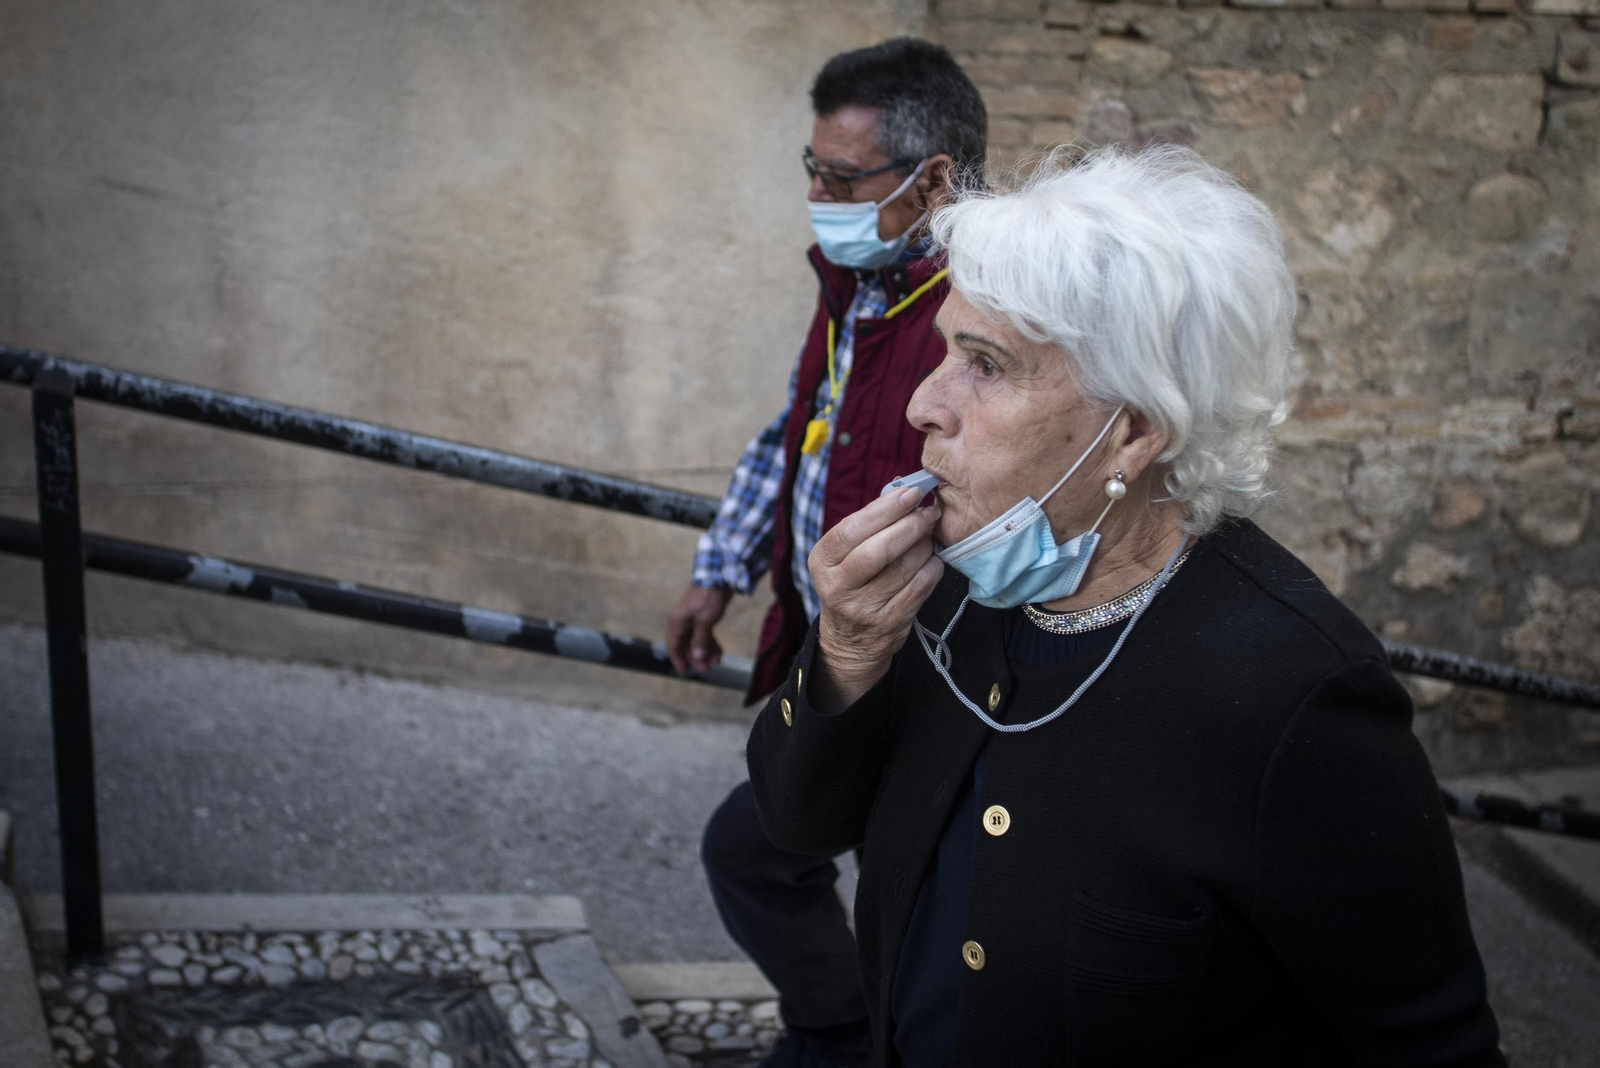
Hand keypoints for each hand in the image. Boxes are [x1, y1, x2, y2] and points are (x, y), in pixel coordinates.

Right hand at [666, 584, 733, 674]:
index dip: (678, 659)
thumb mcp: (705, 620)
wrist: (720, 576)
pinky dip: (711, 643)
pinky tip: (719, 652)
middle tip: (707, 669)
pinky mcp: (705, 617)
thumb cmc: (708, 597)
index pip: (673, 645)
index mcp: (678, 622)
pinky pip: (705, 634)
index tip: (685, 672)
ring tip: (717, 662)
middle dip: (697, 658)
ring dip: (706, 652)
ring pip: (697, 641)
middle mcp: (683, 622)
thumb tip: (697, 658)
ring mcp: (694, 619)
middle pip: (687, 645)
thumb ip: (700, 640)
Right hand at [808, 485, 943, 710]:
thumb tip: (904, 487)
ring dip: (925, 545)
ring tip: (929, 534)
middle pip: (878, 550)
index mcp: (822, 562)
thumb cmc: (851, 583)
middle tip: (929, 511)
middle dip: (909, 525)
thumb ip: (868, 523)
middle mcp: (838, 587)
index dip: (884, 509)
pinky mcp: (890, 623)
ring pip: (904, 567)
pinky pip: (921, 586)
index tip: (911, 493)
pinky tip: (931, 558)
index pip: (851, 530)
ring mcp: (864, 608)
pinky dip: (933, 566)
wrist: (850, 641)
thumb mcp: (843, 556)